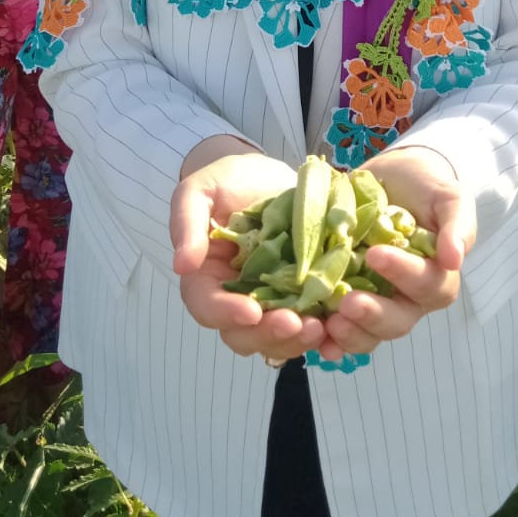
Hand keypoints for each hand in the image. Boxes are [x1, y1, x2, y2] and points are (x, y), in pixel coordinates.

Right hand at [170, 141, 325, 362]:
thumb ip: (187, 223)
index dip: (226, 314)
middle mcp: (234, 298)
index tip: (251, 311)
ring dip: (296, 339)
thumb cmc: (227, 181)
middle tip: (295, 324)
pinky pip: (305, 323)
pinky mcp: (299, 296)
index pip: (207, 306)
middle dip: (268, 334)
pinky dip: (319, 330)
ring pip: (275, 337)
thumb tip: (182, 265)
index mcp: (205, 279)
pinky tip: (336, 323)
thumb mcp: (199, 191)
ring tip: (321, 328)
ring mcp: (268, 300)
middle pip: (242, 334)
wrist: (266, 177)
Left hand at [314, 145, 474, 363]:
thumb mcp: (448, 198)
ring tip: (327, 325)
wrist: (394, 177)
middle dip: (373, 315)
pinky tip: (313, 336)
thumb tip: (454, 259)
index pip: (426, 285)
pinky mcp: (345, 297)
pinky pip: (339, 327)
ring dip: (349, 334)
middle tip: (347, 303)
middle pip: (396, 321)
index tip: (375, 253)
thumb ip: (456, 226)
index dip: (403, 274)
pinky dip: (326, 338)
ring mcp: (375, 301)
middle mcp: (406, 298)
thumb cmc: (426, 189)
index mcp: (435, 278)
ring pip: (368, 333)